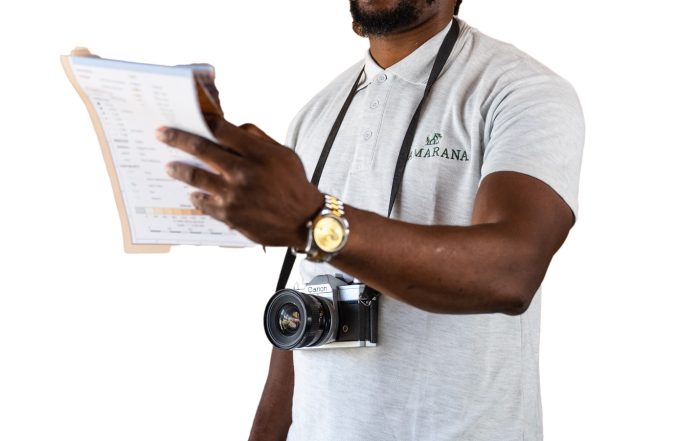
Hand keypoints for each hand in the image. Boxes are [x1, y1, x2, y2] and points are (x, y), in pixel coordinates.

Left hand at [156, 118, 322, 247]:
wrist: (306, 221)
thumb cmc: (294, 184)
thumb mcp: (284, 154)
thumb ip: (258, 139)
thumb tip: (233, 127)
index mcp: (258, 153)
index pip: (221, 129)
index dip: (203, 121)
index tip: (188, 117)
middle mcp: (243, 172)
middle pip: (201, 149)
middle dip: (177, 138)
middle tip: (161, 133)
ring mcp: (234, 195)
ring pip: (195, 176)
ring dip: (178, 169)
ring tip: (169, 166)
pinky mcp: (229, 215)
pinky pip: (203, 203)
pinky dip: (196, 196)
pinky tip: (192, 192)